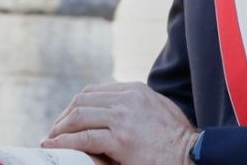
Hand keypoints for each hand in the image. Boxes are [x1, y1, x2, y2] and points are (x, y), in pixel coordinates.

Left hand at [42, 82, 197, 164]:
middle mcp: (127, 98)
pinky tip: (56, 146)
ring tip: (51, 139)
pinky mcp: (122, 139)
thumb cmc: (178, 140)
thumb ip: (136, 104)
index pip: (93, 91)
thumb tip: (113, 109)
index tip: (66, 120)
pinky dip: (65, 142)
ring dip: (61, 129)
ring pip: (79, 116)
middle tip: (54, 131)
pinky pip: (85, 138)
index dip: (75, 106)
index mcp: (135, 90)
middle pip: (82, 100)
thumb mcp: (158, 110)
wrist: (195, 155)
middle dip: (64, 117)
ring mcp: (123, 118)